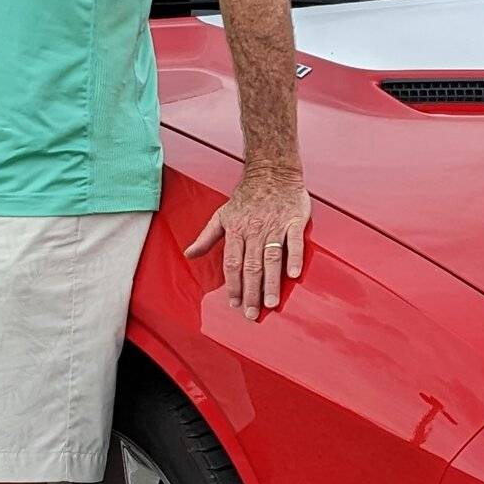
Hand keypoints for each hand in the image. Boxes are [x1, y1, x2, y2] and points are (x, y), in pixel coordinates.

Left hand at [184, 170, 309, 321]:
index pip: (232, 263)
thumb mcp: (222, 215)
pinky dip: (294, 258)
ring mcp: (275, 226)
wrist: (271, 170)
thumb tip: (189, 254)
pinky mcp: (294, 221)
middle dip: (250, 292)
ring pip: (272, 259)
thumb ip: (207, 237)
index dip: (233, 284)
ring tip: (271, 304)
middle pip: (251, 266)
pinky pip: (295, 242)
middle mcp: (255, 231)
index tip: (234, 303)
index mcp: (236, 231)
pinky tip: (293, 275)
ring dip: (271, 283)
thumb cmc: (247, 195)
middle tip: (251, 314)